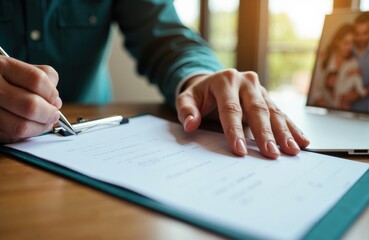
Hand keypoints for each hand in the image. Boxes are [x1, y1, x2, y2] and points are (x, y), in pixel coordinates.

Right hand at [0, 56, 61, 142]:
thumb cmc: (6, 80)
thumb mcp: (22, 70)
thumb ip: (44, 80)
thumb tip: (55, 102)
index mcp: (3, 66)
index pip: (37, 80)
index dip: (51, 93)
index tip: (55, 99)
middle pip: (30, 106)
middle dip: (48, 114)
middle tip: (53, 115)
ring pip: (21, 126)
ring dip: (40, 128)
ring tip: (44, 123)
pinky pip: (12, 137)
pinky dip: (26, 134)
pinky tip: (29, 127)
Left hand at [176, 69, 309, 158]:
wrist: (213, 81)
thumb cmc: (200, 94)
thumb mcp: (187, 98)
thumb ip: (186, 110)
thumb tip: (190, 125)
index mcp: (225, 81)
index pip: (231, 109)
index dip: (235, 130)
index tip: (240, 150)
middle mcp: (246, 82)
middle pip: (257, 110)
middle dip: (265, 134)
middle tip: (271, 153)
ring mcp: (259, 89)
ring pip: (273, 112)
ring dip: (283, 133)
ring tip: (292, 150)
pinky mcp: (267, 97)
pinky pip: (281, 113)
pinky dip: (291, 128)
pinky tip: (301, 141)